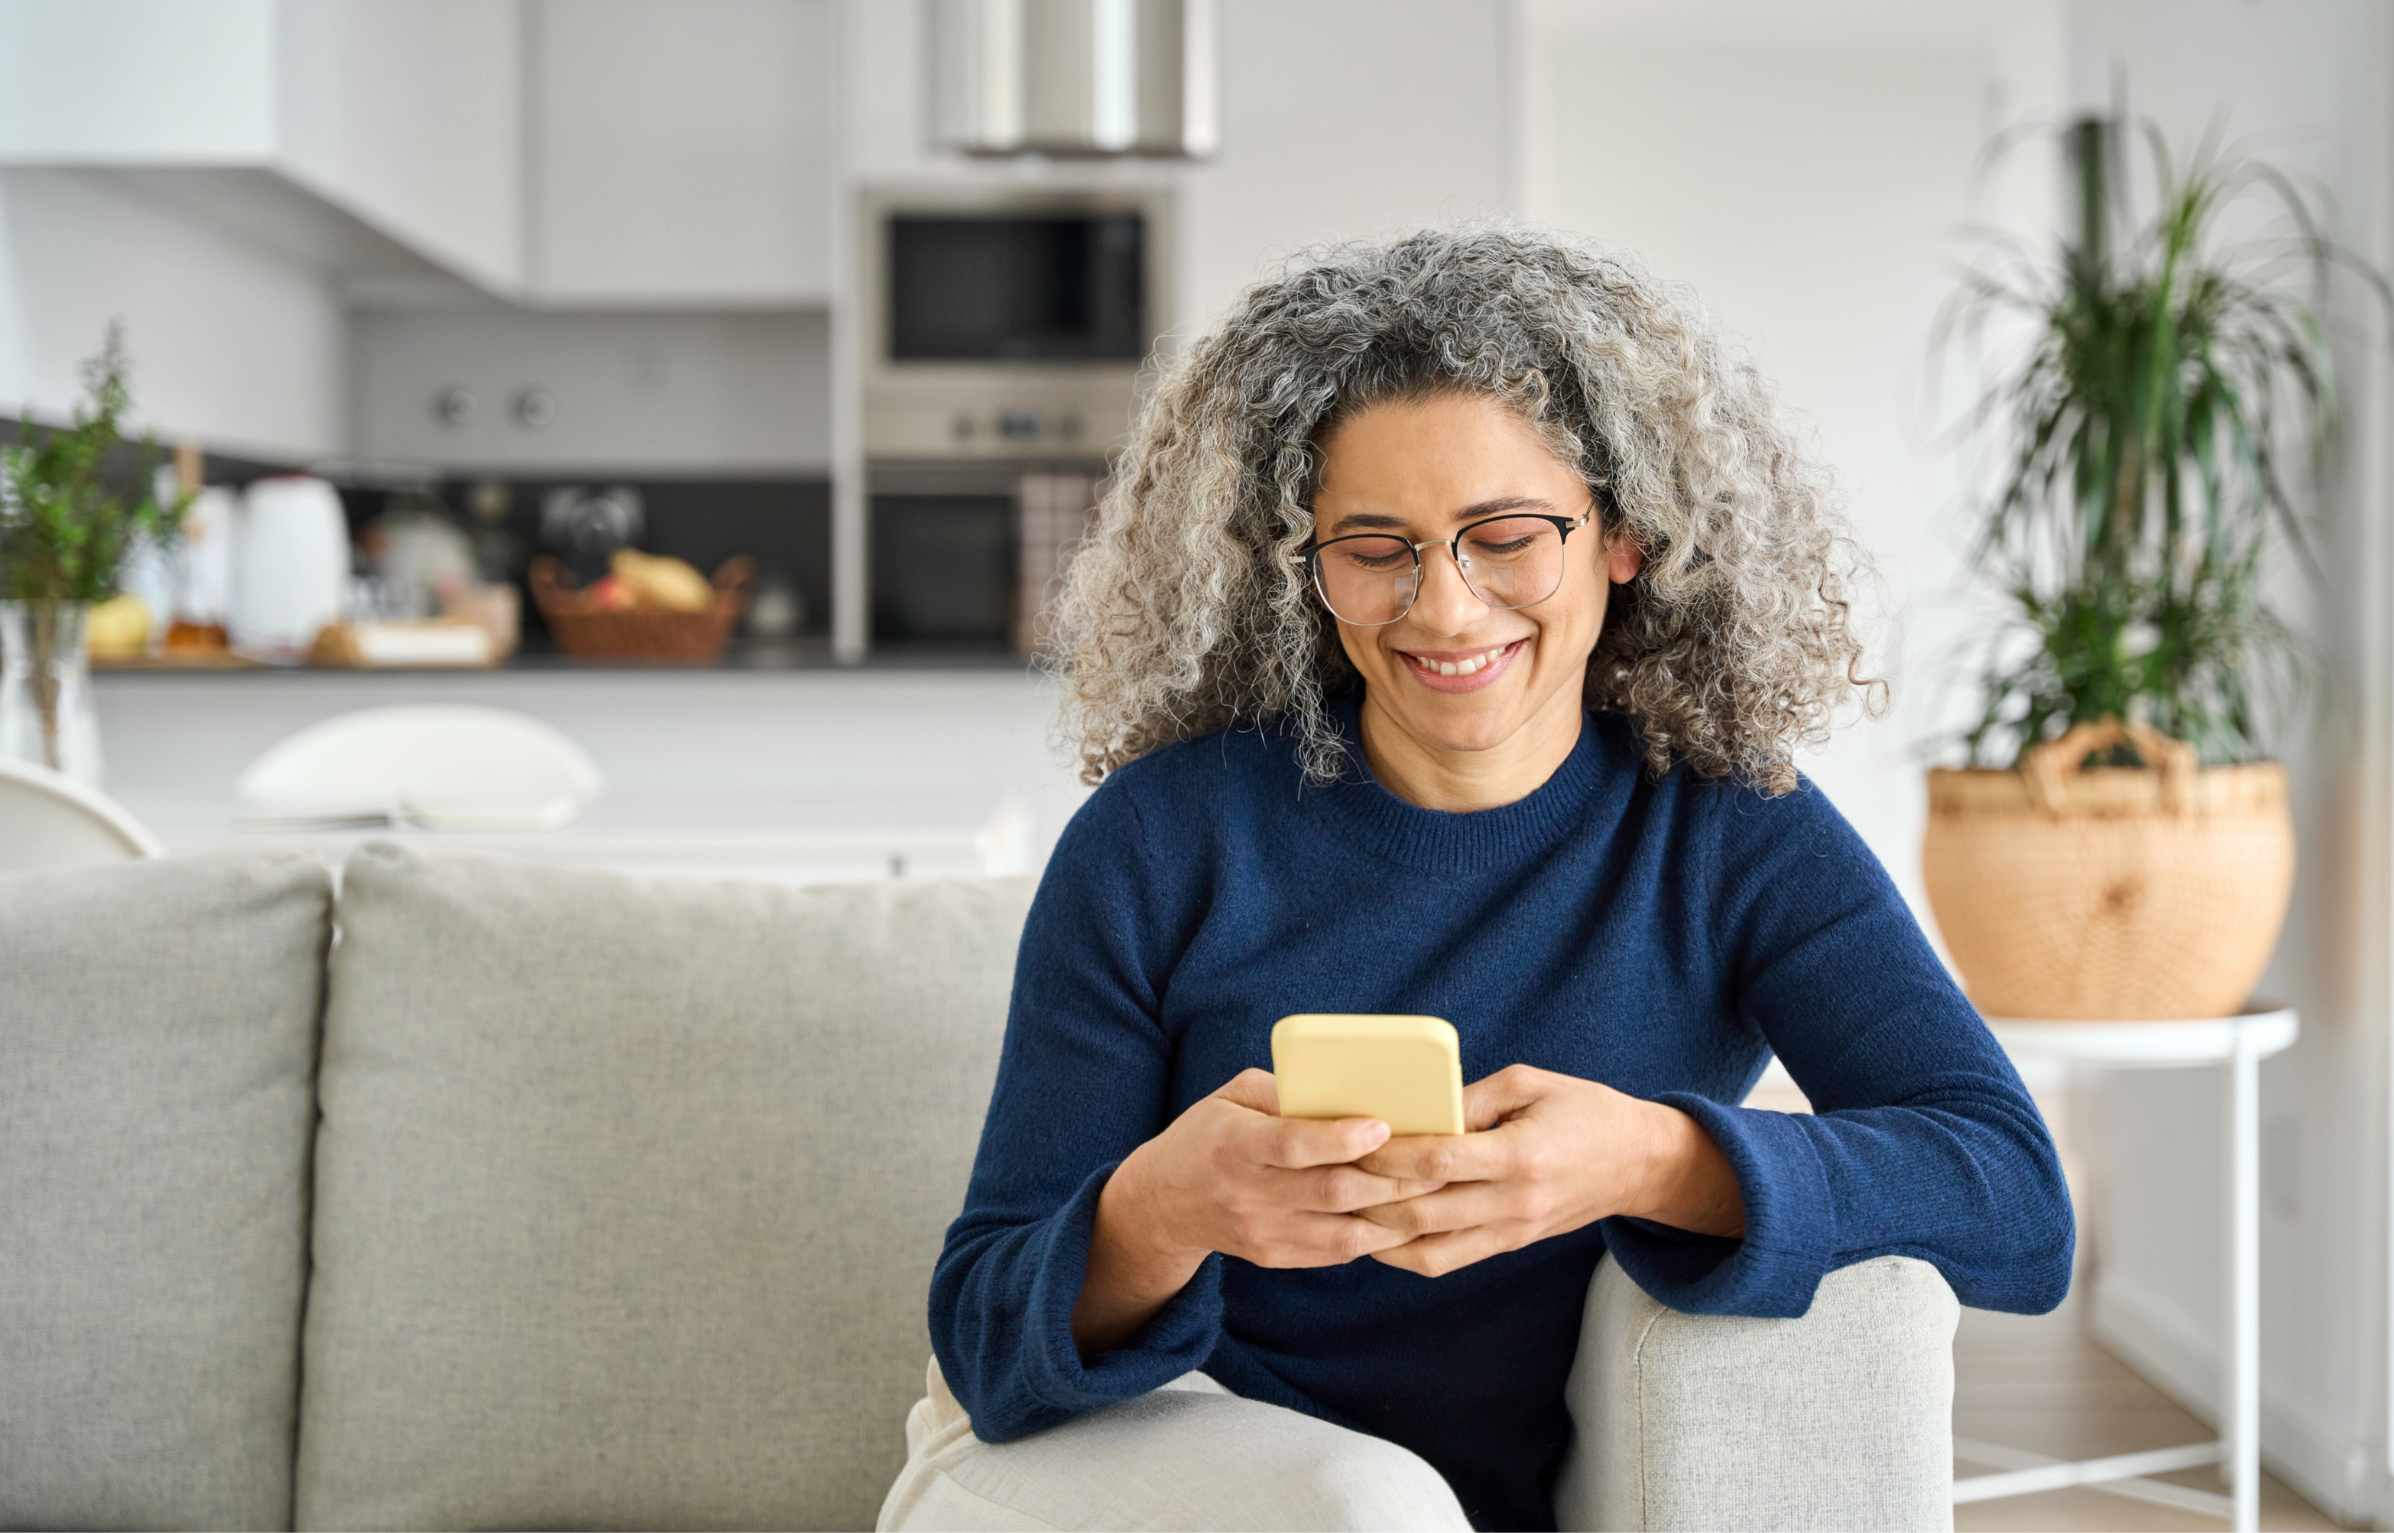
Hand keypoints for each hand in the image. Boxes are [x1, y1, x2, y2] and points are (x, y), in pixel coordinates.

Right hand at [1129, 1067, 1455, 1269]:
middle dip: (1391, 1178)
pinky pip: (1338, 1252)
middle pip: (1331, 1192)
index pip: (1293, 1146)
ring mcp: (1263, 1232)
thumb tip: (1346, 1091)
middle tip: (1437, 1162)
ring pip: (1344, 1231)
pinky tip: (1404, 1216)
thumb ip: (1284, 1092)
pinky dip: (1376, 1236)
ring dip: (1395, 1214)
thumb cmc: (1208, 1135)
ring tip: (1434, 1192)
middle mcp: (1248, 1193)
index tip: (1382, 1125)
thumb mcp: (1230, 1096)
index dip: (1340, 1139)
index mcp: (1235, 1144)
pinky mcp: (1276, 1257)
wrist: (1164, 1203)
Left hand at [1346, 1063, 1667, 1277]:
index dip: (1389, 1154)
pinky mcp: (1508, 1244)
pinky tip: (1376, 1230)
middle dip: (1369, 1198)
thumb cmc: (1584, 1110)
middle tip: (1328, 1178)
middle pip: (1422, 1213)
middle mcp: (1513, 1203)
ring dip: (1379, 1235)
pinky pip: (1447, 1260)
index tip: (1353, 1138)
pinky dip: (1405, 1252)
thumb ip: (1470, 1099)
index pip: (1438, 1162)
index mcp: (1519, 1156)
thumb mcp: (1531, 1084)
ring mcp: (1511, 1231)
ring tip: (1341, 1211)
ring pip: (1428, 1251)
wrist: (1638, 1163)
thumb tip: (1415, 1112)